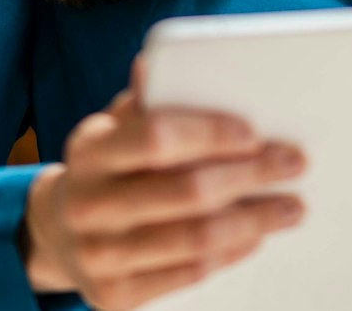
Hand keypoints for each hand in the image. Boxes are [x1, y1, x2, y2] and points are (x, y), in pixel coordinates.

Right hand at [21, 60, 306, 308]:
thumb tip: (153, 63)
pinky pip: (188, 275)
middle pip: (188, 191)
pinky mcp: (114, 294)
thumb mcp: (116, 127)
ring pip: (195, 239)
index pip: (157, 137)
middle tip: (292, 164)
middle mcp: (89, 204)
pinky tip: (254, 237)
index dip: (210, 134)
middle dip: (251, 175)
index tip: (254, 132)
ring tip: (289, 207)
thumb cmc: (107, 169)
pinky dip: (230, 253)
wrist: (58, 231)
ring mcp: (98, 254)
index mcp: (90, 151)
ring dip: (254, 221)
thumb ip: (146, 100)